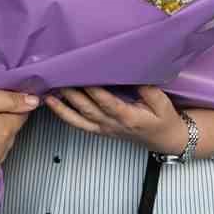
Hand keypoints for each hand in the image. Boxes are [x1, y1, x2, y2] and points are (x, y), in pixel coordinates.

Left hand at [44, 86, 186, 153]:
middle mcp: (113, 125)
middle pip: (88, 110)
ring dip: (62, 106)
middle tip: (61, 77)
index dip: (94, 90)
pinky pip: (79, 125)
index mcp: (129, 118)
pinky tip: (53, 103)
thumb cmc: (163, 119)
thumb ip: (148, 90)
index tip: (84, 74)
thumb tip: (132, 75)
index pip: (108, 103)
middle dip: (73, 94)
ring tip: (49, 92)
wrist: (164, 140)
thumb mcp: (163, 104)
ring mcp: (105, 129)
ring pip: (80, 119)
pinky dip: (64, 115)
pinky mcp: (100, 130)